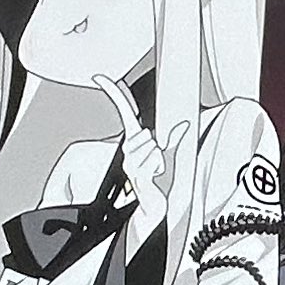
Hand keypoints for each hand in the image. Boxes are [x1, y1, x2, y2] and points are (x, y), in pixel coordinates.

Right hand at [91, 84, 166, 210]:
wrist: (153, 206)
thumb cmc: (158, 182)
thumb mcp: (169, 156)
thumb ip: (174, 139)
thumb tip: (183, 126)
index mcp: (133, 142)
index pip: (123, 111)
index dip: (113, 93)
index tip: (101, 78)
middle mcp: (127, 150)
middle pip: (143, 132)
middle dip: (156, 145)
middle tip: (157, 159)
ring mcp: (129, 162)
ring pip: (150, 146)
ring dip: (159, 158)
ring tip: (157, 169)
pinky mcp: (134, 174)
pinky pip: (152, 159)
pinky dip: (158, 166)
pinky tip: (155, 174)